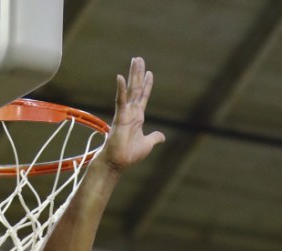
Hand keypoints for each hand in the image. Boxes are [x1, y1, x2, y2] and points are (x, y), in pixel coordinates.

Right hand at [102, 56, 164, 170]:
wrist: (119, 162)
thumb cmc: (130, 153)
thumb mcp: (148, 144)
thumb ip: (155, 137)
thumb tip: (162, 136)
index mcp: (138, 117)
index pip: (143, 96)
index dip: (147, 85)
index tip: (149, 72)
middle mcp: (132, 111)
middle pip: (136, 88)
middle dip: (138, 74)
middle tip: (138, 58)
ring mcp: (125, 113)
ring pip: (130, 90)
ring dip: (133, 75)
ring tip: (135, 60)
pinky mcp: (120, 117)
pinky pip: (120, 100)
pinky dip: (121, 89)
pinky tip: (121, 77)